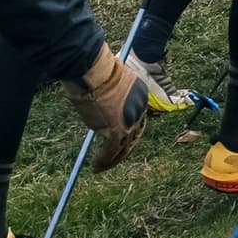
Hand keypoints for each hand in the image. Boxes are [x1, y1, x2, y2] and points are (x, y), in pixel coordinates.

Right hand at [69, 45, 157, 170]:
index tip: (117, 142)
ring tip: (101, 167)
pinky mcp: (117, 130)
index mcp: (141, 96)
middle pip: (132, 136)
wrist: (95, 70)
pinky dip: (104, 160)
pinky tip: (96, 166)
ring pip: (122, 147)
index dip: (126, 133)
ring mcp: (129, 121)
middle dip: (122, 150)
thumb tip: (104, 111)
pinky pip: (111, 150)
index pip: (135, 120)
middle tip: (112, 160)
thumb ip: (113, 98)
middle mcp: (139, 110)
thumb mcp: (111, 83)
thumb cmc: (97, 70)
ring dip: (112, 160)